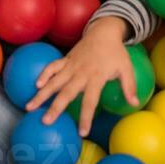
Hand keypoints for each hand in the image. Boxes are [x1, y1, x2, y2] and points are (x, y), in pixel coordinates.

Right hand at [27, 17, 135, 135]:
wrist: (103, 31)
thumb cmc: (116, 52)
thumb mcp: (126, 68)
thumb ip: (129, 86)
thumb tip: (135, 103)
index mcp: (96, 77)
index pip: (90, 100)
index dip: (86, 116)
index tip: (82, 132)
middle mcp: (81, 73)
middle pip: (66, 92)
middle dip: (55, 107)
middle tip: (45, 121)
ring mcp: (71, 66)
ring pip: (54, 81)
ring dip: (42, 94)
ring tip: (29, 106)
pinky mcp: (65, 59)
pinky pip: (52, 66)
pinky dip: (43, 74)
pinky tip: (35, 85)